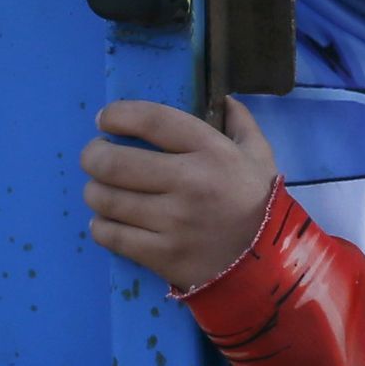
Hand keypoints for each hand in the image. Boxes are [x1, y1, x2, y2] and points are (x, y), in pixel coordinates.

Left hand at [79, 96, 277, 290]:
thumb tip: (223, 98)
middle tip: (94, 157)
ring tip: (101, 190)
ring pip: (106, 199)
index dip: (118, 115)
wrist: (271, 267)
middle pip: (114, 162)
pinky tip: (108, 220)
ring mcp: (174, 223)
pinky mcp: (162, 256)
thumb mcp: (260, 158)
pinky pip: (110, 235)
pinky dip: (100, 226)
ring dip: (94, 191)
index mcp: (213, 152)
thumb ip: (241, 124)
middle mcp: (190, 183)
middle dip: (92, 155)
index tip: (105, 119)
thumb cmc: (260, 206)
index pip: (152, 121)